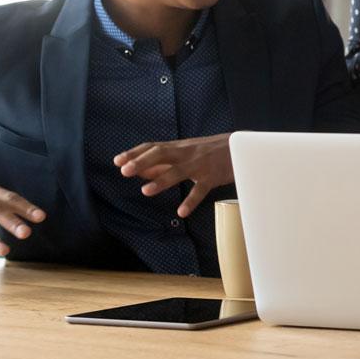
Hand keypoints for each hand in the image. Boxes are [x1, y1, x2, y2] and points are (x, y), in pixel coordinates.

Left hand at [114, 132, 232, 217]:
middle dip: (142, 161)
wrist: (241, 147)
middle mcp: (187, 153)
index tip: (118, 161)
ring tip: (145, 191)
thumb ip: (164, 163)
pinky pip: (200, 189)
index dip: (135, 153)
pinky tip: (181, 212)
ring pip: (178, 171)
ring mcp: (200, 164)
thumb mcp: (187, 154)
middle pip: (161, 153)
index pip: (153, 147)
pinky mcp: (213, 176)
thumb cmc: (210, 152)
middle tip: (125, 171)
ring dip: (161, 181)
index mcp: (179, 147)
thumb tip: (141, 171)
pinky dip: (191, 200)